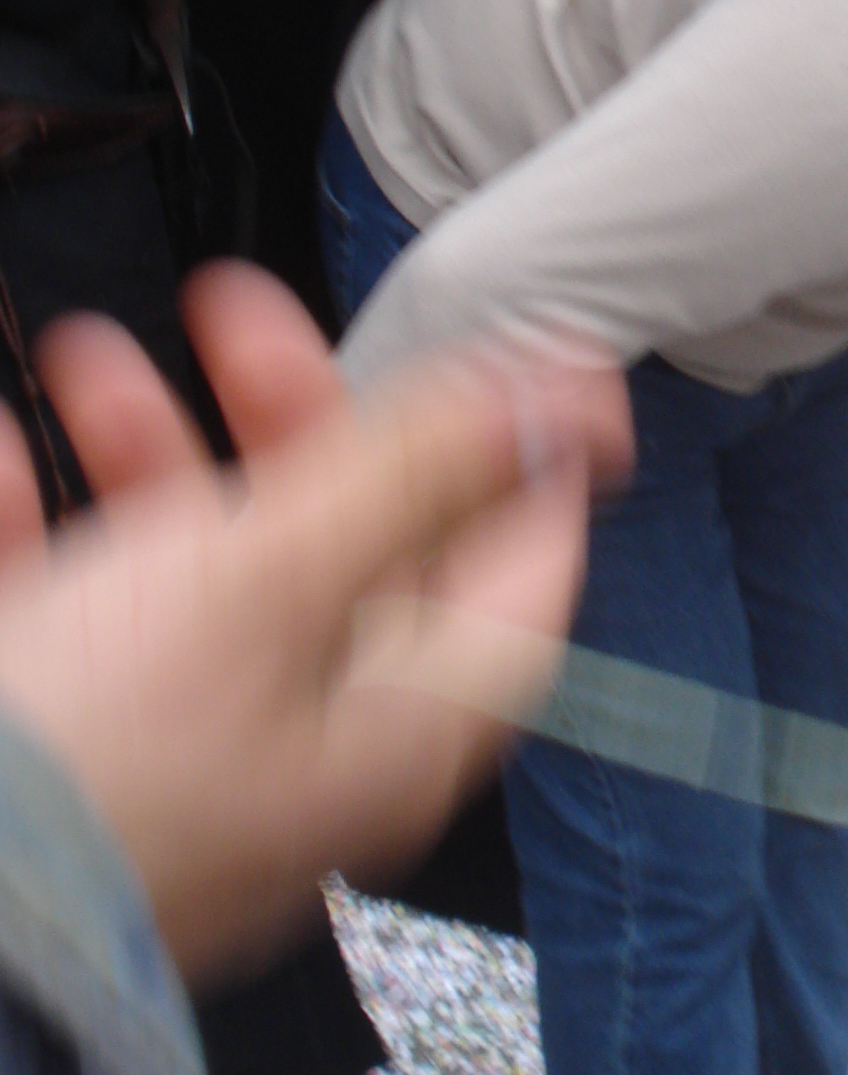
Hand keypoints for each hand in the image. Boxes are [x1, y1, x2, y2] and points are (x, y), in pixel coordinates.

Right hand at [0, 264, 630, 983]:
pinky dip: (41, 529)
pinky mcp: (64, 761)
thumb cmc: (97, 763)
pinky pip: (69, 621)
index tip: (521, 360)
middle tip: (234, 311)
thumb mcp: (272, 579)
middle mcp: (308, 749)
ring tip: (87, 354)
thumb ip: (414, 476)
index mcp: (401, 724)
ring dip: (148, 448)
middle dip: (288, 415)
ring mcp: (183, 759)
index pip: (518, 579)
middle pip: (346, 552)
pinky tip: (1, 461)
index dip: (526, 459)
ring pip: (194, 573)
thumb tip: (564, 405)